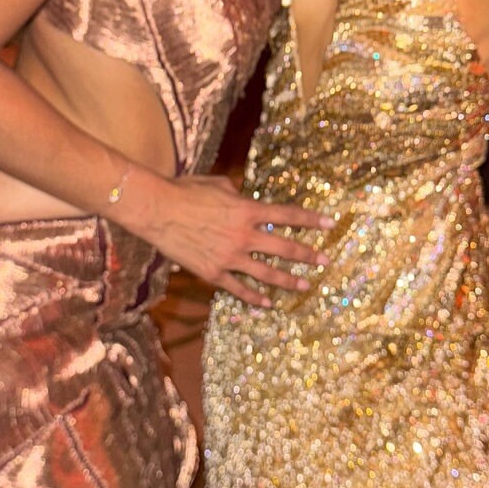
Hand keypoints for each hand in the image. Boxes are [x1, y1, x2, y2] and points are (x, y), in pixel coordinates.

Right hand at [133, 172, 329, 307]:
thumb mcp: (218, 184)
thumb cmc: (186, 190)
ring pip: (267, 273)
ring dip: (289, 280)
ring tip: (305, 286)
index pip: (288, 215)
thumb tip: (244, 200)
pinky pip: (239, 288)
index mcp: (247, 210)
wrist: (157, 210)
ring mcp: (230, 257)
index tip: (331, 224)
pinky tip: (268, 303)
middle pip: (285, 248)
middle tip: (325, 261)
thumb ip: (238, 195)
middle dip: (308, 255)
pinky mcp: (214, 273)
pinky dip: (255, 297)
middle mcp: (244, 235)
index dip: (311, 220)